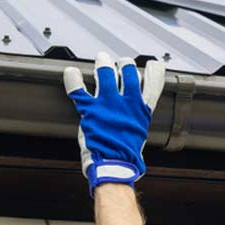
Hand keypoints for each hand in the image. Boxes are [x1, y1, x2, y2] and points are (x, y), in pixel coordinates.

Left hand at [63, 51, 164, 194]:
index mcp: (141, 110)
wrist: (114, 166)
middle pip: (128, 72)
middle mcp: (127, 103)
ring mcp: (108, 105)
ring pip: (106, 74)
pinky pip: (79, 90)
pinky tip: (71, 72)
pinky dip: (73, 79)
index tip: (153, 64)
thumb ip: (137, 120)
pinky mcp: (90, 110)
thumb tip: (137, 117)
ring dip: (103, 64)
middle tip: (121, 62)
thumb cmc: (126, 156)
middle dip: (125, 64)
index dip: (154, 71)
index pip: (153, 84)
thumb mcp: (139, 135)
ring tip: (102, 59)